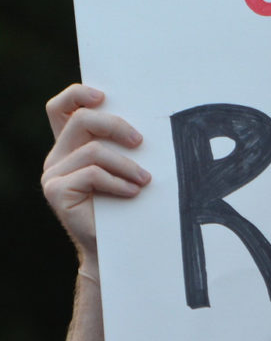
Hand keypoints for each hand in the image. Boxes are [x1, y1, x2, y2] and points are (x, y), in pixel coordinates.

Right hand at [41, 84, 150, 275]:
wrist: (117, 246)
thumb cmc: (127, 203)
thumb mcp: (124, 166)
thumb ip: (122, 144)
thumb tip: (148, 118)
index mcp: (71, 145)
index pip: (61, 108)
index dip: (77, 94)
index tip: (103, 96)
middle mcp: (57, 156)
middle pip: (81, 120)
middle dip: (115, 125)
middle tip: (140, 141)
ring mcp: (53, 174)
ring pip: (93, 150)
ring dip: (126, 164)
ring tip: (145, 180)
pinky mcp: (56, 191)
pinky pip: (92, 173)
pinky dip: (118, 181)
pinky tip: (132, 192)